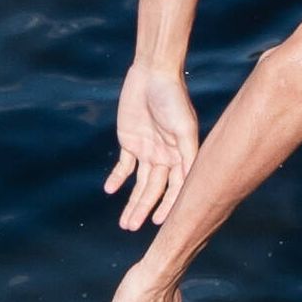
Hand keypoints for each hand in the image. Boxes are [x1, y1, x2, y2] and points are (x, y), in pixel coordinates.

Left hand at [107, 56, 200, 228]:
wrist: (152, 73)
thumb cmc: (173, 98)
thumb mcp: (184, 128)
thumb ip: (188, 155)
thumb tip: (192, 184)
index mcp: (181, 155)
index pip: (175, 188)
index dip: (167, 206)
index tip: (158, 223)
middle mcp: (165, 157)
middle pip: (154, 189)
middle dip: (143, 209)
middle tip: (131, 227)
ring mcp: (147, 150)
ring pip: (139, 183)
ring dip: (132, 202)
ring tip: (125, 223)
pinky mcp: (130, 141)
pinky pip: (124, 166)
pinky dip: (117, 179)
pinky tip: (110, 191)